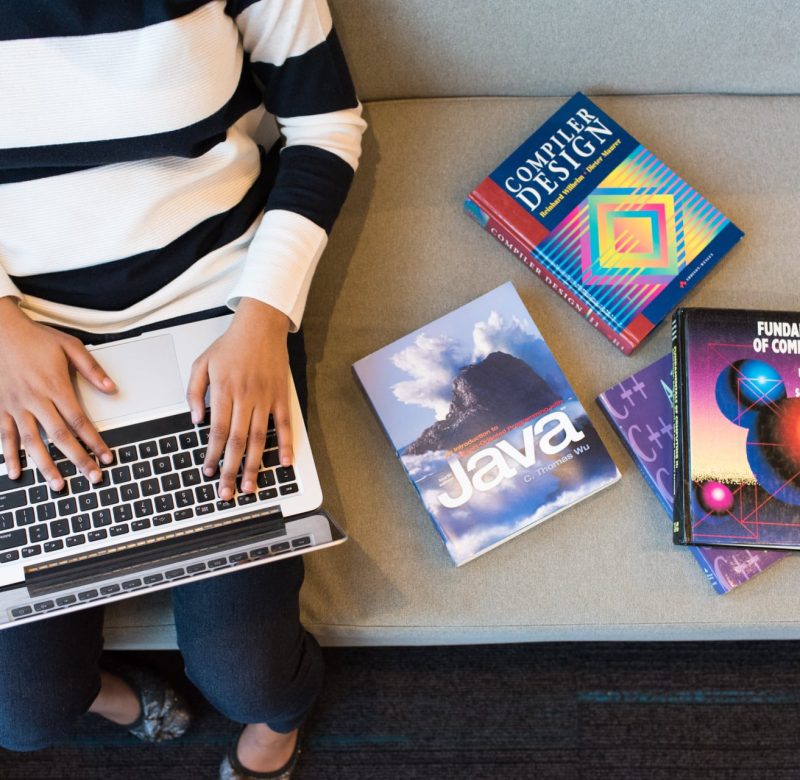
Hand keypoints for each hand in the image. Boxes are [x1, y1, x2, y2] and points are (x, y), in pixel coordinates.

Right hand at [0, 297, 115, 489]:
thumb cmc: (34, 338)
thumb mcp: (70, 346)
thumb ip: (92, 370)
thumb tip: (112, 389)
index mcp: (55, 386)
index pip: (80, 421)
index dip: (94, 441)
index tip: (107, 456)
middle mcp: (35, 399)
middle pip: (60, 436)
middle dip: (78, 459)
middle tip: (92, 477)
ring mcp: (15, 406)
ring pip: (32, 442)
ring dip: (46, 466)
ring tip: (58, 485)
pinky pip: (4, 436)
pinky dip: (10, 455)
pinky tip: (16, 472)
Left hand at [186, 298, 292, 500]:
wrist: (260, 326)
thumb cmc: (231, 345)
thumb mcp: (202, 363)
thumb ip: (194, 392)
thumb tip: (196, 420)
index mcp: (224, 391)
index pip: (217, 431)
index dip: (212, 455)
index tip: (208, 472)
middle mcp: (246, 398)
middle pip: (237, 441)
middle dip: (230, 469)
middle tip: (227, 492)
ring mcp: (266, 398)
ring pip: (259, 438)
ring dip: (254, 464)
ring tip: (249, 485)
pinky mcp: (281, 396)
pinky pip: (284, 424)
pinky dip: (286, 445)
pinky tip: (283, 463)